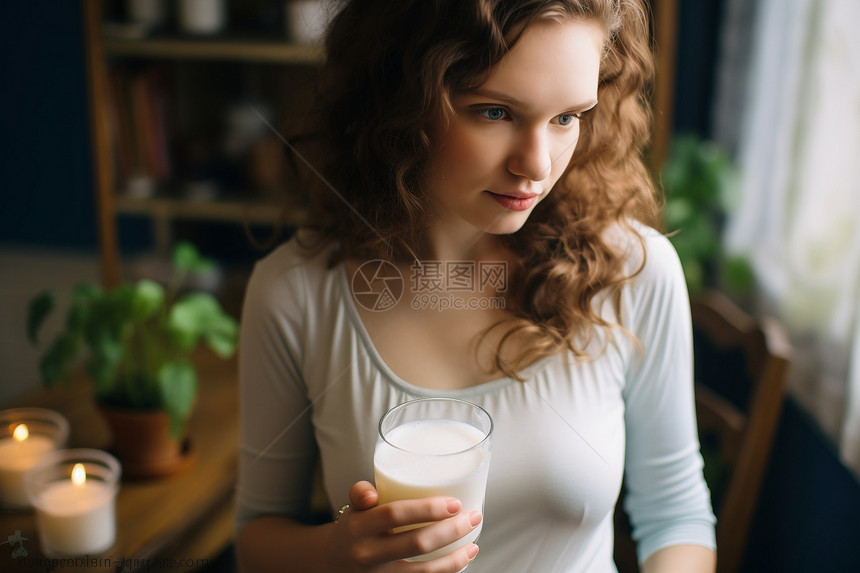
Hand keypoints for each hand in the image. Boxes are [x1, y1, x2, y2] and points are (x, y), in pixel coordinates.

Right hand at [326, 481, 480, 571]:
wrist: (332, 564)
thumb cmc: (354, 529)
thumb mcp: (352, 508)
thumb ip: (361, 493)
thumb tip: (370, 493)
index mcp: (359, 527)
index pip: (395, 514)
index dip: (426, 509)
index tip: (454, 503)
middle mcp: (368, 554)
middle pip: (416, 543)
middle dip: (451, 531)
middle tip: (473, 518)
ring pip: (424, 572)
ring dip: (455, 558)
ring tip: (474, 544)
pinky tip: (460, 562)